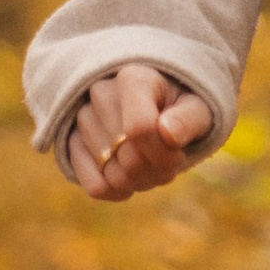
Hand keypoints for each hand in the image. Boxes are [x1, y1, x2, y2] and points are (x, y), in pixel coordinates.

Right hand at [64, 62, 214, 199]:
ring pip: (113, 177)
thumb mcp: (197, 106)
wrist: (154, 99)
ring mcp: (82, 118)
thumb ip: (189, 119)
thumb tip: (168, 133)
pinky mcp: (72, 142)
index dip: (164, 155)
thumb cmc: (180, 105)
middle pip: (129, 159)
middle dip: (156, 172)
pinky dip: (118, 192)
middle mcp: (100, 94)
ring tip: (151, 163)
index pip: (140, 129)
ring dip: (140, 182)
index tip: (178, 156)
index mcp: (132, 78)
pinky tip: (131, 178)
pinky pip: (95, 187)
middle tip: (168, 162)